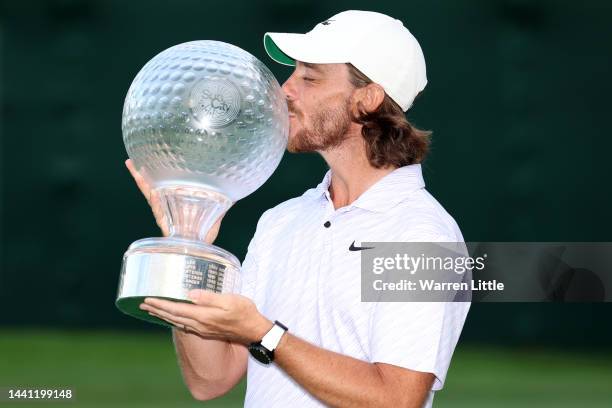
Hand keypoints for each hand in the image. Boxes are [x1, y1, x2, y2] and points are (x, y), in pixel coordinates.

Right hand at [125, 159, 223, 243]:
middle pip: (151, 189)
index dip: (154, 175)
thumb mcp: (214, 217)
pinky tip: (153, 193)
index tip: (146, 161)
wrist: (200, 252)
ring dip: (143, 185)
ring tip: (136, 171)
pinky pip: (160, 212)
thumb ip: (222, 205)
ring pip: (151, 197)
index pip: (162, 186)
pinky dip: (156, 202)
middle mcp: (166, 209)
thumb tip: (234, 193)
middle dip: (141, 176)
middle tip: (131, 162)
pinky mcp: (167, 226)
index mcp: (174, 205)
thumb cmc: (203, 235)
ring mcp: (165, 217)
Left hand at [139, 289, 271, 344]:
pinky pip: (184, 325)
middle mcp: (200, 324)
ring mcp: (203, 329)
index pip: (177, 309)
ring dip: (163, 316)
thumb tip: (190, 293)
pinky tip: (172, 317)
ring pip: (177, 322)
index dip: (161, 304)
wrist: (254, 331)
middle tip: (142, 304)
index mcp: (204, 316)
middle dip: (157, 310)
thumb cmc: (245, 313)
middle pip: (173, 317)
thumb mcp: (230, 301)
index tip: (148, 299)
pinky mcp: (207, 330)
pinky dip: (174, 319)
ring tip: (152, 310)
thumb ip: (210, 298)